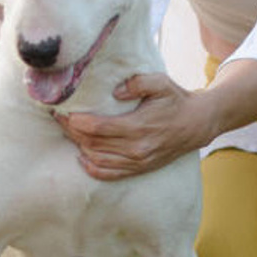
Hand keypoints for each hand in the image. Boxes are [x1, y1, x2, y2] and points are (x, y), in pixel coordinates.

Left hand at [56, 74, 212, 179]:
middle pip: (93, 143)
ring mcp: (137, 162)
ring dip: (79, 146)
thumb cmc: (176, 100)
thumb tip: (115, 92)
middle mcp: (136, 149)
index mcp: (138, 127)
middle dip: (73, 131)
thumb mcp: (161, 83)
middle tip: (60, 118)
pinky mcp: (139, 168)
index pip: (98, 128)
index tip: (64, 112)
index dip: (77, 122)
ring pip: (97, 159)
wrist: (196, 123)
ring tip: (69, 132)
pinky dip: (92, 168)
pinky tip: (82, 157)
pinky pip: (109, 173)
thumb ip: (137, 83)